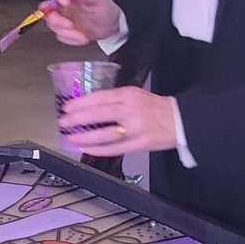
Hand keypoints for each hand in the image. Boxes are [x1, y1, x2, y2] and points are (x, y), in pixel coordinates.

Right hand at [41, 0, 120, 44]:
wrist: (111, 27)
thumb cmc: (106, 9)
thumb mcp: (100, 0)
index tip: (65, 2)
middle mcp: (62, 3)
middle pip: (46, 7)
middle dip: (55, 19)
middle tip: (69, 25)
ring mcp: (61, 17)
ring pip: (51, 24)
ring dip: (66, 32)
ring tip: (82, 35)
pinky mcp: (63, 30)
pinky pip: (60, 36)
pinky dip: (71, 39)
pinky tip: (82, 37)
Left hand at [61, 86, 177, 155]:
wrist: (180, 120)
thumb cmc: (153, 106)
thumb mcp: (134, 94)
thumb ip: (113, 99)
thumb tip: (87, 106)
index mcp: (128, 95)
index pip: (100, 98)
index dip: (81, 103)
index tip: (67, 107)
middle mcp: (131, 111)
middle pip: (100, 114)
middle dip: (79, 119)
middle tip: (64, 122)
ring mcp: (136, 129)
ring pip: (106, 134)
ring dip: (86, 137)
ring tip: (71, 138)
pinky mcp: (140, 144)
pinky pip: (116, 149)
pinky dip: (99, 150)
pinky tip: (87, 148)